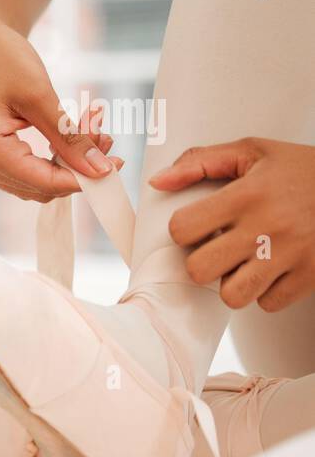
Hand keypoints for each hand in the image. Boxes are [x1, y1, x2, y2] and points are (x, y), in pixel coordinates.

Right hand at [0, 3, 119, 200]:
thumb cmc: (2, 59)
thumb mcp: (40, 96)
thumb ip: (69, 137)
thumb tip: (100, 169)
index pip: (43, 182)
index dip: (82, 178)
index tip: (117, 162)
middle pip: (41, 187)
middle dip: (78, 166)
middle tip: (104, 133)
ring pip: (37, 182)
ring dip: (69, 161)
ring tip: (91, 126)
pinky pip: (28, 170)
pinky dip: (55, 157)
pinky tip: (71, 132)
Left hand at [151, 138, 314, 311]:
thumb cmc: (302, 170)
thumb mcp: (254, 152)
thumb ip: (201, 161)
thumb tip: (158, 181)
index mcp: (247, 194)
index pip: (182, 229)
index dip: (184, 229)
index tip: (200, 225)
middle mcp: (268, 227)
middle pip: (199, 270)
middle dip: (203, 262)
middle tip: (218, 249)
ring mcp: (292, 255)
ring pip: (232, 296)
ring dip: (232, 283)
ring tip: (244, 263)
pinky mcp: (312, 276)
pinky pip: (268, 304)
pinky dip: (266, 292)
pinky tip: (273, 270)